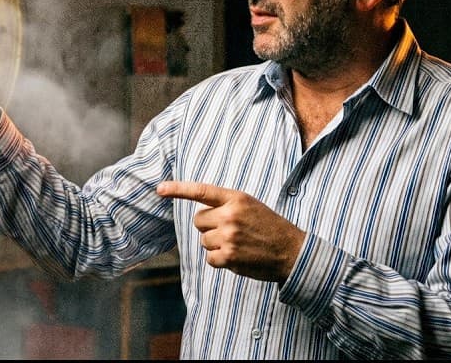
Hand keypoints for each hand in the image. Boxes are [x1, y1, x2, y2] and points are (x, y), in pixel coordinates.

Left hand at [157, 181, 305, 282]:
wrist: (292, 251)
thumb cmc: (269, 227)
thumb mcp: (250, 206)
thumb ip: (226, 205)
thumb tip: (200, 214)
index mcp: (236, 198)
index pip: (202, 191)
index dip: (178, 189)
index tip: (159, 189)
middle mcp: (230, 215)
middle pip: (198, 221)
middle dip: (209, 227)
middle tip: (231, 231)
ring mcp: (229, 236)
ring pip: (203, 241)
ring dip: (216, 245)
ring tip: (238, 244)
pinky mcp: (229, 256)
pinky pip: (210, 258)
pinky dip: (220, 260)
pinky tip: (237, 257)